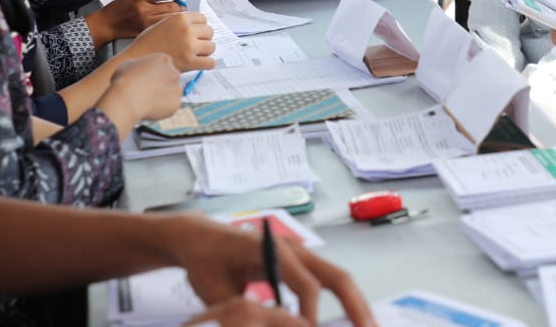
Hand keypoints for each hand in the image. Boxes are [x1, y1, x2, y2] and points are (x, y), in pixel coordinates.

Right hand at [84, 0, 185, 45]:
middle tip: (185, 4)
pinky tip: (173, 24)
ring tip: (182, 14)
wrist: (107, 24)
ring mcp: (145, 23)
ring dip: (179, 16)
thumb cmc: (119, 7)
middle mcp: (144, 10)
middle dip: (181, 5)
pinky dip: (171, 25)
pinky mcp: (146, 32)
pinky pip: (163, 28)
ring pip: (170, 19)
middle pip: (171, 7)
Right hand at [100, 53, 181, 122]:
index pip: (165, 64)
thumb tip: (139, 68)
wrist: (127, 100)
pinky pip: (172, 105)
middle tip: (150, 91)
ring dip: (165, 96)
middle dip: (163, 83)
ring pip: (173, 92)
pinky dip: (164, 108)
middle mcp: (174, 72)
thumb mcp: (128, 64)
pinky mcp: (176, 103)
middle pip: (171, 77)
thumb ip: (139, 64)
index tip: (150, 79)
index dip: (157, 72)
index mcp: (163, 59)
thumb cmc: (124, 81)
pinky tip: (152, 108)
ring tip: (149, 101)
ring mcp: (176, 88)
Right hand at [126, 11, 216, 71]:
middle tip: (195, 44)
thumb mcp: (161, 23)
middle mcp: (187, 30)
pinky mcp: (190, 62)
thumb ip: (179, 20)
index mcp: (180, 18)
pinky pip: (210, 62)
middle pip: (209, 31)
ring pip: (211, 46)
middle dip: (203, 38)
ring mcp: (189, 46)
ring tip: (195, 54)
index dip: (199, 26)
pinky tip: (199, 63)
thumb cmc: (147, 42)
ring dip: (205, 51)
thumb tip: (196, 21)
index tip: (196, 32)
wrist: (137, 59)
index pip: (203, 18)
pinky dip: (207, 64)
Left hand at [168, 214, 374, 326]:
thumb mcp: (215, 291)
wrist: (198, 237)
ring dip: (356, 304)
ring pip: (337, 278)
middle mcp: (292, 248)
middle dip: (356, 306)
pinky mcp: (298, 263)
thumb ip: (241, 312)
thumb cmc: (204, 260)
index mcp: (272, 250)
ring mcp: (299, 254)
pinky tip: (350, 322)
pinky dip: (343, 302)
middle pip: (336, 275)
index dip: (311, 317)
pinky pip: (327, 282)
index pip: (305, 284)